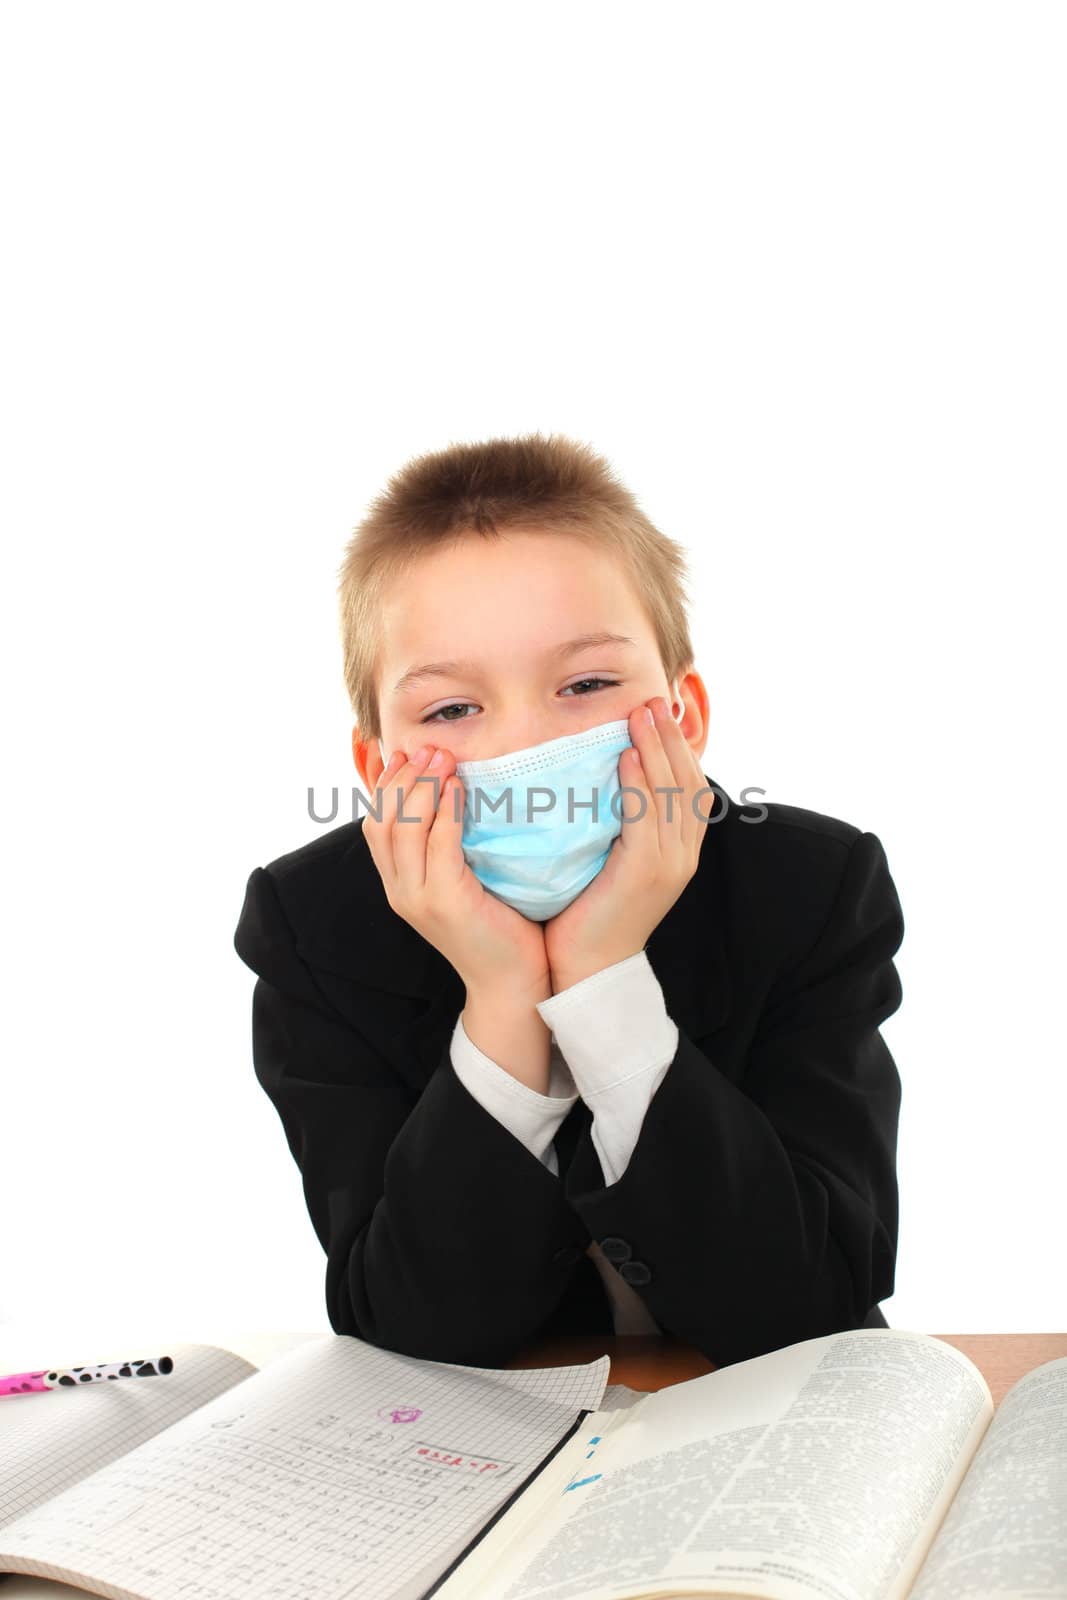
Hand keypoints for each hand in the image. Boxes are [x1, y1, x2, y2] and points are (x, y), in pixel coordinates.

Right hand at [361, 741, 550, 996]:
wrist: (512, 982)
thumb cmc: (497, 925)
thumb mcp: (464, 879)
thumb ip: (450, 844)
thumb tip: (454, 792)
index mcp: (398, 885)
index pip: (374, 823)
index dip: (384, 783)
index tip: (405, 751)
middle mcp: (399, 891)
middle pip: (382, 820)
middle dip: (402, 777)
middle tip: (428, 748)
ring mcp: (417, 899)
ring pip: (403, 828)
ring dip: (422, 787)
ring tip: (443, 759)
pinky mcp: (444, 903)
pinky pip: (439, 845)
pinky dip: (446, 811)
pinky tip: (460, 788)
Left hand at [543, 696, 712, 989]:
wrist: (586, 967)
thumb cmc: (588, 912)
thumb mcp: (611, 860)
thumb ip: (618, 824)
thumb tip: (603, 780)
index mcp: (679, 851)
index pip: (691, 787)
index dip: (679, 747)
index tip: (659, 713)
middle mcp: (682, 855)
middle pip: (688, 781)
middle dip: (670, 738)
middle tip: (652, 701)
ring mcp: (669, 865)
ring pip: (671, 794)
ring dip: (656, 749)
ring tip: (640, 715)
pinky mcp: (645, 873)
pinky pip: (647, 819)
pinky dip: (639, 785)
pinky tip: (625, 759)